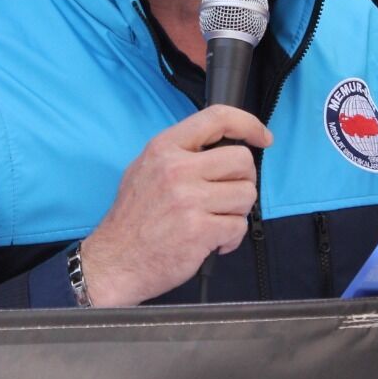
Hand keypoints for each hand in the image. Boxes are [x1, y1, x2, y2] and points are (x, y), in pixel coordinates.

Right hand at [79, 105, 271, 307]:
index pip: (217, 118)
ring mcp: (189, 199)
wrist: (115, 261)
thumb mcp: (145, 168)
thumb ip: (180, 153)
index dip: (248, 124)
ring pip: (246, 194)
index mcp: (164, 148)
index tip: (262, 137)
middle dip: (243, 180)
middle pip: (242, 160)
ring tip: (215, 220)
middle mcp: (176, 169)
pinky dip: (231, 237)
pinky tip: (212, 241)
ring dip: (237, 212)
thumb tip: (222, 146)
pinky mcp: (200, 229)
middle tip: (227, 196)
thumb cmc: (132, 219)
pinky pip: (239, 226)